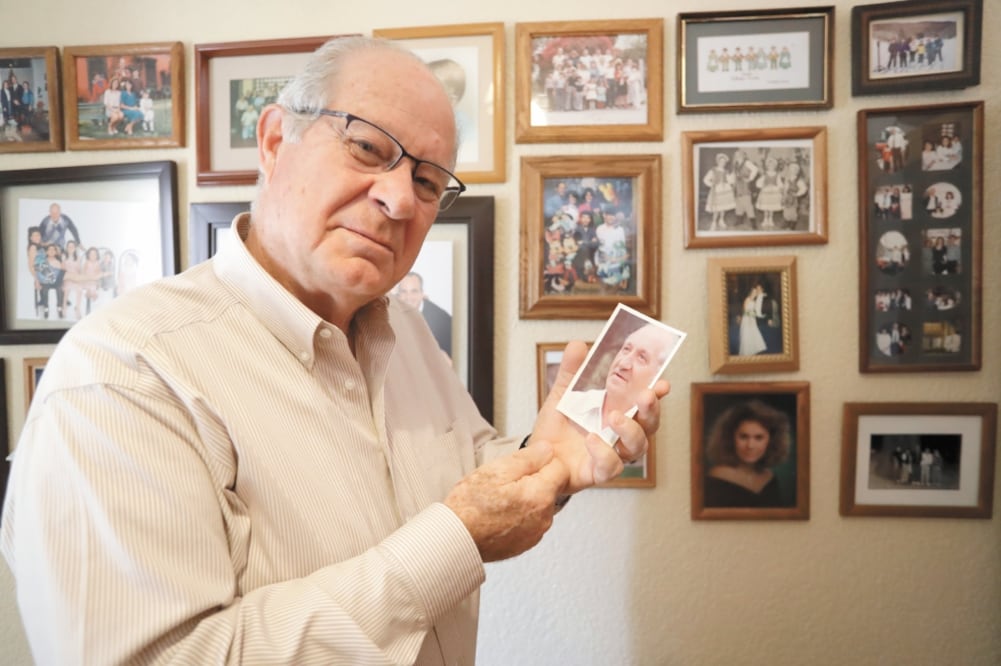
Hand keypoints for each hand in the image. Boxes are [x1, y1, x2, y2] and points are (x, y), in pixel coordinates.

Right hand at [444, 442, 567, 561]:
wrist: (454, 539)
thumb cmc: (470, 506)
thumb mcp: (497, 470)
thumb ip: (528, 457)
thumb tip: (547, 449)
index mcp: (540, 495)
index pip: (559, 467)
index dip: (540, 461)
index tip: (522, 465)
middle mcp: (544, 517)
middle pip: (551, 487)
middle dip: (534, 480)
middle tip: (505, 482)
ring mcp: (536, 533)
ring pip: (541, 504)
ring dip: (527, 498)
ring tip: (500, 499)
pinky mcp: (527, 543)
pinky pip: (532, 521)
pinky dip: (521, 515)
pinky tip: (500, 513)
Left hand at [529, 341, 669, 492]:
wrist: (537, 455)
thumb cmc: (557, 427)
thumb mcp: (562, 394)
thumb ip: (571, 371)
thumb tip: (577, 345)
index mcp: (618, 411)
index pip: (645, 402)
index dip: (657, 393)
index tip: (662, 382)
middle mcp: (621, 434)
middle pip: (649, 424)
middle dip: (651, 409)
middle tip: (645, 395)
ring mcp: (613, 454)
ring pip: (637, 447)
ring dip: (631, 430)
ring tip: (614, 417)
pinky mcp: (598, 472)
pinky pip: (611, 467)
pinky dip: (604, 453)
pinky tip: (592, 439)